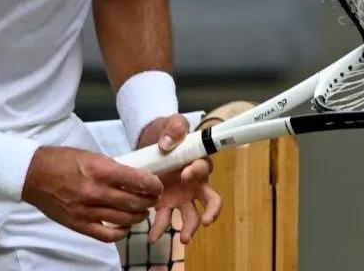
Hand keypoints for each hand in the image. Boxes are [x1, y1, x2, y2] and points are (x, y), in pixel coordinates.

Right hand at [21, 147, 161, 242]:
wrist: (32, 175)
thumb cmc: (61, 162)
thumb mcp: (90, 156)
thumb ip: (112, 168)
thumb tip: (133, 177)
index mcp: (99, 170)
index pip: (137, 180)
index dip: (152, 185)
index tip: (156, 186)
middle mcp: (95, 192)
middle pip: (134, 202)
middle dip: (148, 201)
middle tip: (152, 199)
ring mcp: (86, 211)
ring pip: (124, 219)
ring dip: (138, 217)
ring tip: (141, 212)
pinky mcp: (78, 224)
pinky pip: (107, 235)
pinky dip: (121, 233)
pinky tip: (124, 226)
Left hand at [134, 115, 222, 244]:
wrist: (152, 144)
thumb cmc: (168, 134)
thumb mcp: (172, 124)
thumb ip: (175, 127)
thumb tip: (168, 143)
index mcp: (198, 164)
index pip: (204, 168)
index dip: (197, 171)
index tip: (186, 173)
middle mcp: (195, 185)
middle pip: (210, 201)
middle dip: (211, 212)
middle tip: (207, 221)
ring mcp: (181, 197)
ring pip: (191, 216)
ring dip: (189, 229)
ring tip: (183, 239)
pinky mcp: (166, 204)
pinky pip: (166, 219)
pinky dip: (159, 230)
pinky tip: (152, 237)